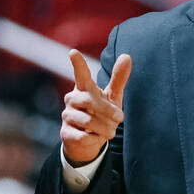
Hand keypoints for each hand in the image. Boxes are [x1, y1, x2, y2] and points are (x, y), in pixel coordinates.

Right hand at [62, 49, 132, 166]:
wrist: (88, 141)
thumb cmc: (101, 114)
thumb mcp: (112, 96)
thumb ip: (118, 78)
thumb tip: (127, 56)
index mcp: (84, 88)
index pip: (80, 74)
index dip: (78, 64)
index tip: (73, 52)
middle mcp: (72, 100)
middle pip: (89, 101)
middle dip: (107, 110)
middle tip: (121, 118)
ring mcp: (67, 116)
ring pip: (87, 121)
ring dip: (104, 128)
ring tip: (111, 132)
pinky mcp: (66, 133)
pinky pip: (82, 137)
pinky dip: (94, 139)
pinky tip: (96, 138)